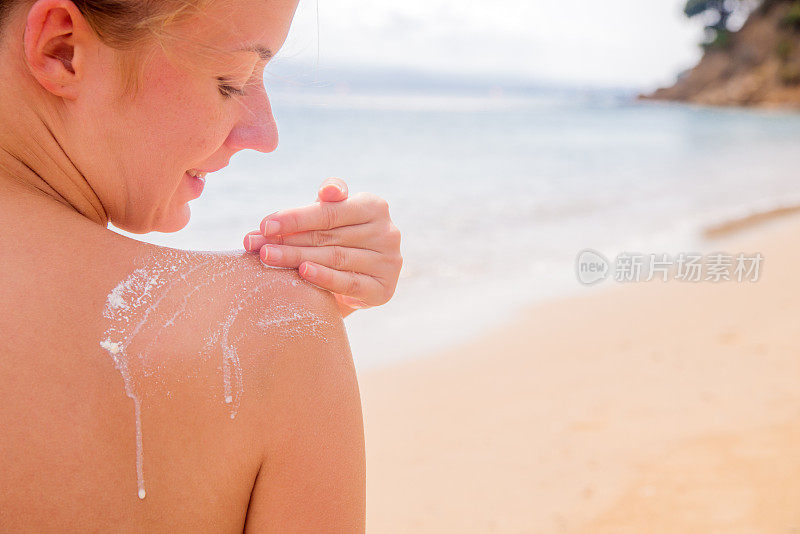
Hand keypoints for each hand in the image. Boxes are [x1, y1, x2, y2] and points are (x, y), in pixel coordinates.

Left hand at [243, 178, 402, 317]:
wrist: (356, 280)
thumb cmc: (338, 238)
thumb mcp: (332, 215)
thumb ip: (326, 200)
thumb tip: (327, 191)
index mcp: (374, 207)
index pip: (329, 212)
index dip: (295, 218)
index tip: (264, 225)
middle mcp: (387, 232)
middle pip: (328, 236)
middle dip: (288, 240)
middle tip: (255, 245)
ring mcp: (388, 262)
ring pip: (335, 258)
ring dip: (297, 258)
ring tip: (267, 258)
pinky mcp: (383, 289)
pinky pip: (349, 282)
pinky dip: (324, 277)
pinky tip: (303, 273)